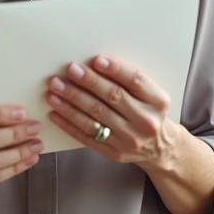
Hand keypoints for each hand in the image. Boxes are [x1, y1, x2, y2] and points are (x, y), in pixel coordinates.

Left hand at [44, 55, 179, 167]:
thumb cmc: (149, 112)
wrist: (160, 147)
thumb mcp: (150, 94)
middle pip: (112, 97)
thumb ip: (129, 80)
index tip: (96, 60)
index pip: (135, 81)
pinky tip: (55, 113)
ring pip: (95, 117)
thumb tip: (95, 63)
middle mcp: (145, 121)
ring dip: (71, 102)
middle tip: (69, 70)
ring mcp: (129, 139)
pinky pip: (87, 136)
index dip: (115, 69)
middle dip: (88, 82)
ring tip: (54, 90)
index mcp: (157, 101)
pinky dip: (68, 124)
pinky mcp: (114, 152)